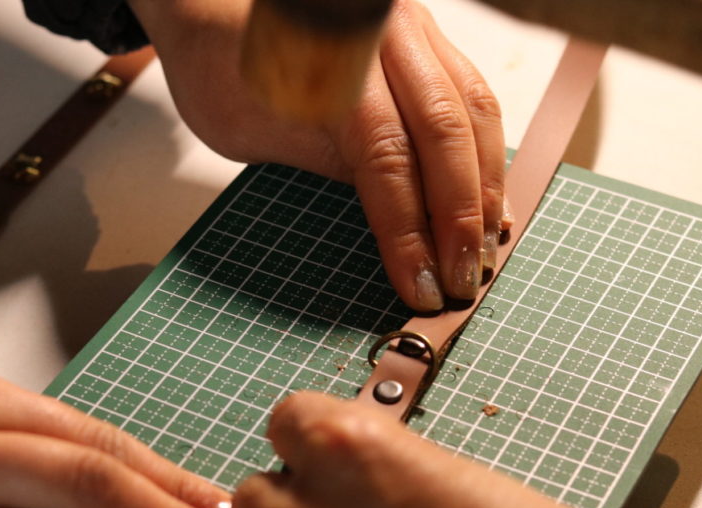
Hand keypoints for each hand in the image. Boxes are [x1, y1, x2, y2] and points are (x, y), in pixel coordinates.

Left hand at [129, 0, 508, 310]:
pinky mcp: (427, 39)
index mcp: (328, 60)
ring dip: (485, 187)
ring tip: (485, 248)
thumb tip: (401, 217)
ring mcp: (411, 29)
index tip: (420, 285)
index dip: (409, 230)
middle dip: (460, 217)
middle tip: (462, 280)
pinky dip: (484, 153)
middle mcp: (381, 34)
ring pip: (473, 111)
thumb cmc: (220, 66)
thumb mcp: (250, 130)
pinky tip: (488, 198)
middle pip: (443, 131)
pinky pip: (472, 96)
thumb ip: (327, 161)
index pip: (386, 156)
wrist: (212, 1)